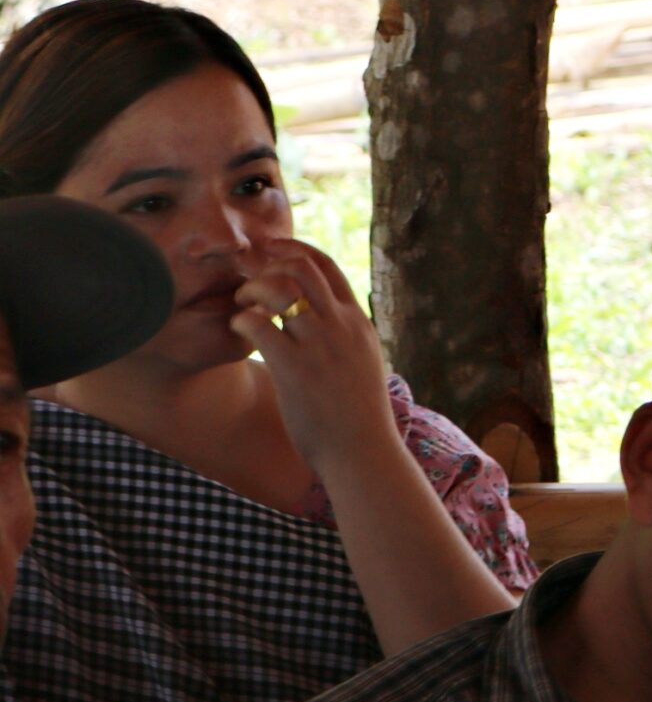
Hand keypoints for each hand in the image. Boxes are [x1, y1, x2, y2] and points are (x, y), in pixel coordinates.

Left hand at [231, 238, 400, 481]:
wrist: (362, 450)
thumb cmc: (357, 415)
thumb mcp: (362, 363)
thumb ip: (345, 339)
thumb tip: (325, 327)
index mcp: (357, 322)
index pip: (327, 266)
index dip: (294, 250)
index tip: (269, 251)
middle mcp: (340, 326)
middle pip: (303, 267)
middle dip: (269, 262)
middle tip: (246, 273)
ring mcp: (319, 345)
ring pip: (280, 289)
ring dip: (252, 289)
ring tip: (241, 304)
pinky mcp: (295, 368)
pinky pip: (259, 325)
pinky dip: (241, 319)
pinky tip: (238, 329)